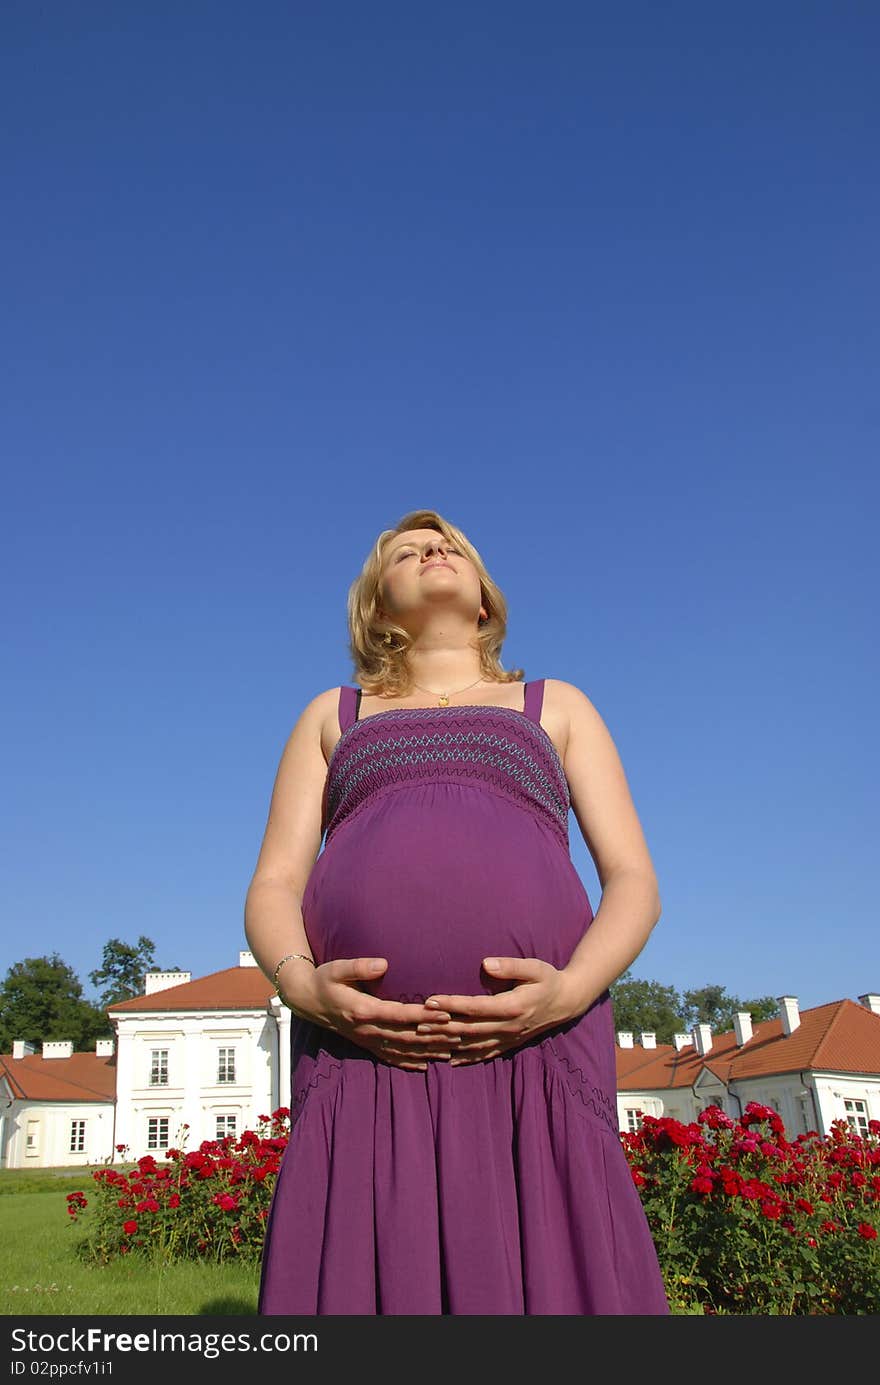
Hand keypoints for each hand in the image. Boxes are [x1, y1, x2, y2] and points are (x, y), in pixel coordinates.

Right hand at [280, 957, 460, 1070]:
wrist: (307, 1001)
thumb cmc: (325, 979)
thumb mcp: (337, 968)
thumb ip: (360, 966)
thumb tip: (384, 963)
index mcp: (363, 1010)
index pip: (400, 1015)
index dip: (424, 1016)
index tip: (446, 1014)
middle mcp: (367, 1030)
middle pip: (406, 1036)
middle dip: (434, 1037)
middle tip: (460, 1035)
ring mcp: (367, 1040)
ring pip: (401, 1050)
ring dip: (427, 1051)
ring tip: (451, 1051)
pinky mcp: (366, 1044)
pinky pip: (389, 1057)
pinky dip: (408, 1062)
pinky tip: (425, 1065)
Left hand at [420, 958, 579, 1064]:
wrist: (567, 1001)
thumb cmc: (548, 979)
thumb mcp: (534, 967)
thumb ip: (510, 966)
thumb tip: (486, 963)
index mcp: (513, 1006)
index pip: (475, 1007)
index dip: (451, 1005)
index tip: (430, 1000)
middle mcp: (508, 1026)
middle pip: (469, 1029)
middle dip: (441, 1026)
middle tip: (416, 1023)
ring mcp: (509, 1038)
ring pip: (473, 1044)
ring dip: (448, 1042)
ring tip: (425, 1039)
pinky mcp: (509, 1044)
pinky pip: (485, 1054)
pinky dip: (466, 1057)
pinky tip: (449, 1060)